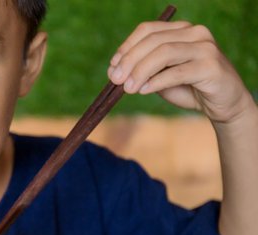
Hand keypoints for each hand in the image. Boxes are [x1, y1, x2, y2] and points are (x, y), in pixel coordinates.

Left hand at [108, 21, 255, 122]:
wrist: (223, 104)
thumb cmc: (189, 88)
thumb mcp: (160, 78)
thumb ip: (141, 71)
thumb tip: (113, 72)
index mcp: (181, 30)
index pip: (147, 30)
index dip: (126, 47)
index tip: (112, 66)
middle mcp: (195, 33)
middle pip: (153, 41)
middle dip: (130, 61)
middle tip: (115, 80)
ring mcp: (205, 48)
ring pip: (164, 53)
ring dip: (141, 71)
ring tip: (128, 88)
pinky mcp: (212, 66)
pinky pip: (178, 72)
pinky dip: (156, 81)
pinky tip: (144, 90)